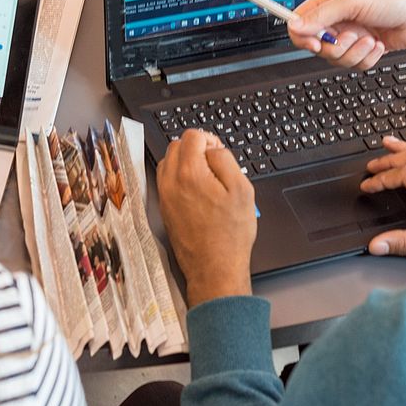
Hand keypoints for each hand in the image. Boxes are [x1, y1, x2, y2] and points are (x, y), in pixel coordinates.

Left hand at [156, 129, 256, 305]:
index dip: (209, 138)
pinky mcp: (164, 208)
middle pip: (176, 145)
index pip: (191, 136)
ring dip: (185, 160)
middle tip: (214, 161)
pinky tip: (198, 188)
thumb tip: (213, 149)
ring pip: (168, 161)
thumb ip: (225, 160)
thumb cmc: (230, 235)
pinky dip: (179, 176)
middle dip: (195, 147)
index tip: (219, 151)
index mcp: (190, 174)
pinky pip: (166, 180)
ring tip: (206, 175)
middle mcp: (171, 183)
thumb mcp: (242, 190)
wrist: (214, 268)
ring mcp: (165, 196)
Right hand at [287, 0, 405, 69]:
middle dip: (336, 46)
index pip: (302, 20)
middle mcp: (339, 18)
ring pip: (336, 58)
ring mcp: (352, 35)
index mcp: (331, 0)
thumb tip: (295, 25)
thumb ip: (322, 15)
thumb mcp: (354, 1)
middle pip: (318, 44)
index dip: (303, 35)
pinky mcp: (364, 49)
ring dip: (355, 52)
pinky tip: (379, 44)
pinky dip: (367, 57)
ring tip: (370, 38)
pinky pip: (354, 64)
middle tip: (350, 37)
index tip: (314, 43)